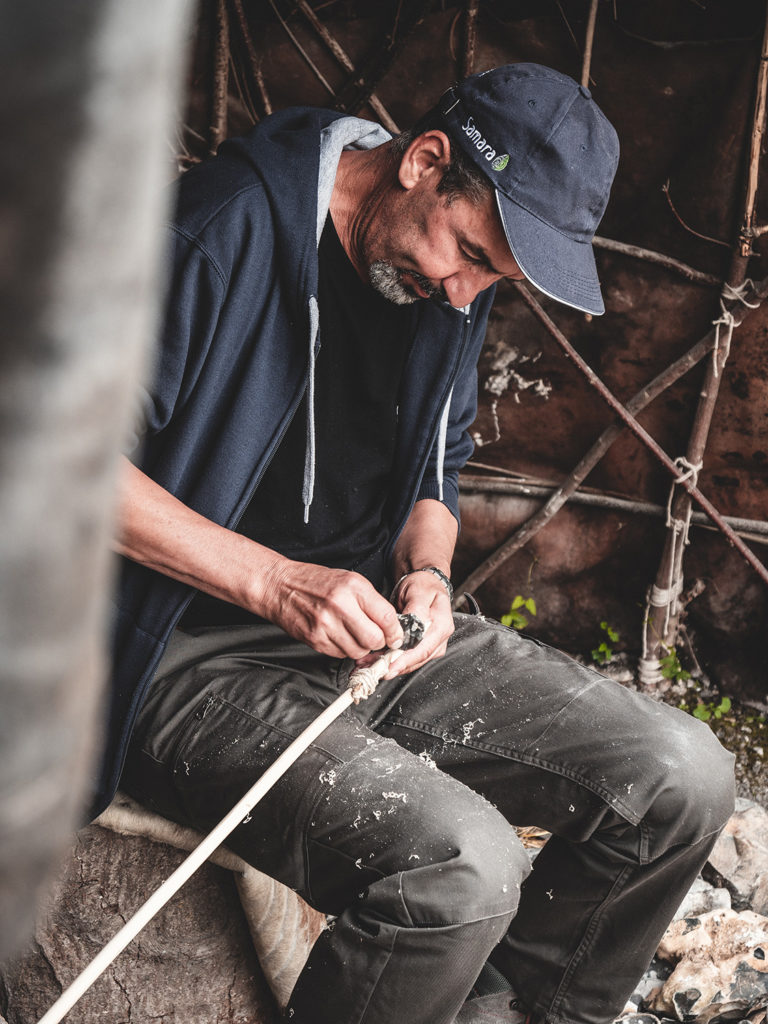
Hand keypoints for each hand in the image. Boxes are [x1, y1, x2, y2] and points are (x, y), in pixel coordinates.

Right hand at [258, 558, 402, 659]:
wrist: (281, 586)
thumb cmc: (316, 582)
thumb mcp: (349, 580)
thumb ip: (371, 602)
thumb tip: (392, 626)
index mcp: (353, 587)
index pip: (387, 618)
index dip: (395, 632)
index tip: (395, 636)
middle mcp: (340, 605)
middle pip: (374, 639)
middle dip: (378, 642)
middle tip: (375, 638)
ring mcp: (326, 624)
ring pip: (358, 651)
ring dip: (360, 647)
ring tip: (353, 634)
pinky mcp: (315, 639)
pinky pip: (340, 654)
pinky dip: (344, 649)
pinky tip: (338, 635)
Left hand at [384, 570, 453, 678]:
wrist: (424, 585)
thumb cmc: (422, 587)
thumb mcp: (418, 592)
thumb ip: (417, 608)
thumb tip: (414, 623)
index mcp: (442, 623)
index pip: (424, 647)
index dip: (406, 659)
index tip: (390, 664)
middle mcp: (440, 636)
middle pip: (419, 658)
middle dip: (397, 666)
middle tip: (377, 670)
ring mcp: (434, 643)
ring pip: (414, 662)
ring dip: (393, 666)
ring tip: (372, 666)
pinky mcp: (425, 647)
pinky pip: (411, 659)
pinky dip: (394, 662)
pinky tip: (378, 662)